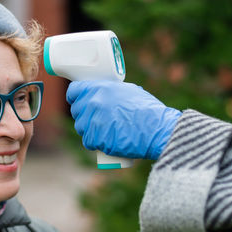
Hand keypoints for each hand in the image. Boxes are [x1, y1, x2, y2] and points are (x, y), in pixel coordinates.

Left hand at [66, 81, 180, 159]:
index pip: (74, 91)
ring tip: (103, 131)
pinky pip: (88, 141)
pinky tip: (105, 141)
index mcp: (100, 88)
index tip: (78, 100)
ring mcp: (93, 122)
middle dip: (84, 115)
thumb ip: (112, 91)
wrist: (157, 130)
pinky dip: (95, 143)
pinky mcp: (97, 139)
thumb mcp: (130, 91)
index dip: (75, 96)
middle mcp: (94, 103)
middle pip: (76, 111)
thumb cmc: (148, 110)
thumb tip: (104, 93)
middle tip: (96, 119)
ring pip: (81, 127)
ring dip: (88, 130)